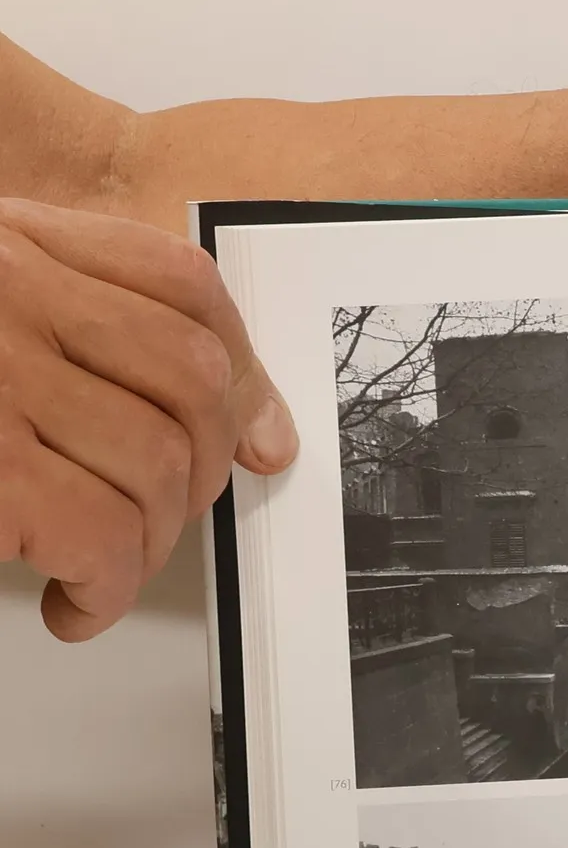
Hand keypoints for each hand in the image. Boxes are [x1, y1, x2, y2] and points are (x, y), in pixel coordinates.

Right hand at [0, 199, 298, 640]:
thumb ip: (87, 334)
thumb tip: (258, 432)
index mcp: (12, 245)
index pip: (177, 281)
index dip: (241, 371)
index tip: (262, 440)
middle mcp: (6, 289)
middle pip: (190, 379)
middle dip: (201, 471)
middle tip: (158, 522)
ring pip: (156, 465)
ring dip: (145, 544)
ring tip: (101, 570)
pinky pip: (97, 533)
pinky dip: (104, 587)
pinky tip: (73, 602)